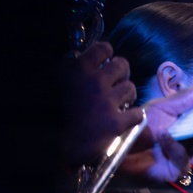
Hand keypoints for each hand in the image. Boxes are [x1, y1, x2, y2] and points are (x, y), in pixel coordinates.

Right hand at [59, 41, 139, 168]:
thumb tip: (98, 60)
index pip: (104, 48)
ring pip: (130, 88)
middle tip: (115, 85)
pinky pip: (138, 114)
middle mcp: (93, 81)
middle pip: (122, 65)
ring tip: (118, 103)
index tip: (106, 64)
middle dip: (122, 74)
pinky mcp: (115, 122)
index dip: (108, 56)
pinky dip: (133, 117)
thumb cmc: (56, 112)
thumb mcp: (61, 82)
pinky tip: (124, 119)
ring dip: (127, 95)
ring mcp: (106, 101)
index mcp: (77, 68)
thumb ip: (78, 70)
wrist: (55, 144)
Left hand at [119, 77, 192, 182]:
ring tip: (171, 126)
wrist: (116, 147)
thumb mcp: (162, 108)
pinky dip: (175, 148)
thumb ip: (186, 98)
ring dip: (189, 134)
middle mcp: (188, 140)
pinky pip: (184, 160)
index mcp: (186, 124)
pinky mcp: (175, 169)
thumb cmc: (138, 126)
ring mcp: (183, 155)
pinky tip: (163, 138)